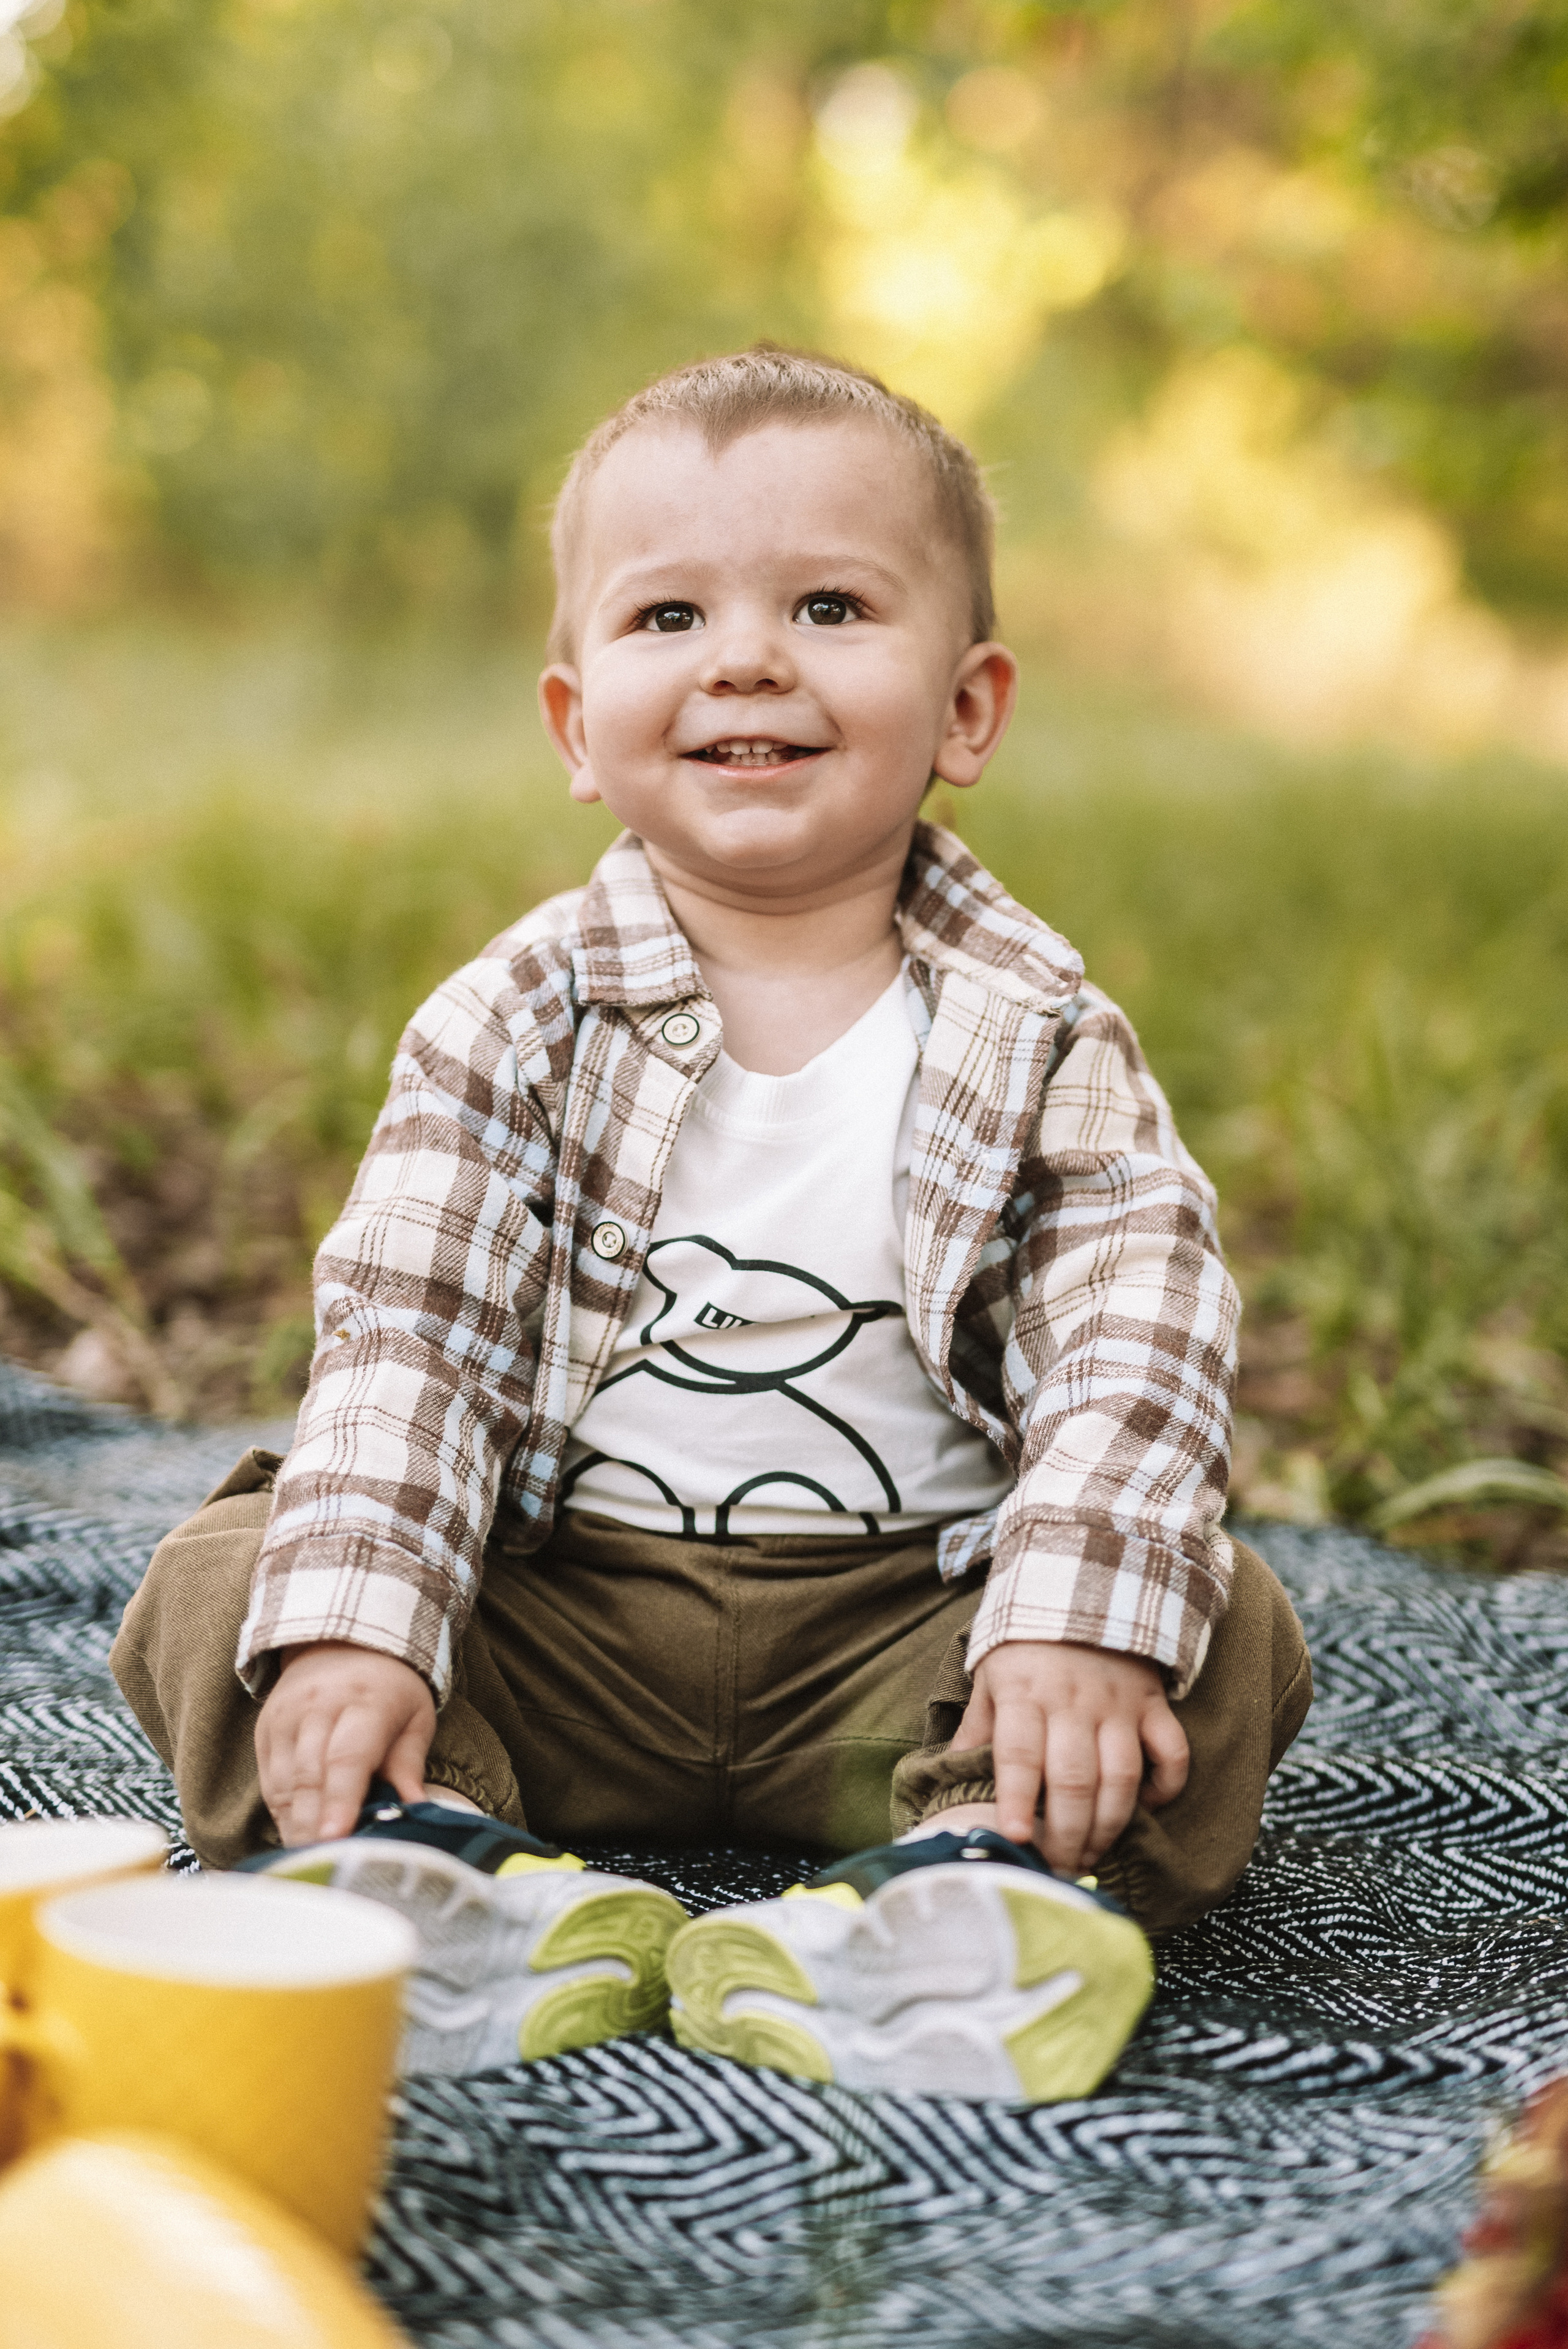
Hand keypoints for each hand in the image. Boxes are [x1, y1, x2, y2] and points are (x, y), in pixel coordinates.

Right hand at [255, 1642, 434, 1847]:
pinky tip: (298, 1837)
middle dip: (315, 1827)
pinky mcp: (266, 1730)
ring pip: (283, 1783)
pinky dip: (283, 1814)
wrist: (344, 1639)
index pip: (348, 1758)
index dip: (340, 1801)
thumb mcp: (416, 1716)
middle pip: (310, 1777)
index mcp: (365, 1701)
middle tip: (325, 1867)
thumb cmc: (390, 1688)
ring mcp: (286, 1718)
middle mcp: (319, 1707)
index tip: (337, 1838)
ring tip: (312, 1863)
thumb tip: (414, 1811)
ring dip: (296, 1827)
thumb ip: (410, 1763)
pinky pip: (269, 1782)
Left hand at [950, 1640, 1187, 1875]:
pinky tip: (1148, 1809)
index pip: (1020, 1754)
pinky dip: (1166, 1786)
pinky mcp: (1152, 1704)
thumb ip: (977, 1726)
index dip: (1018, 1799)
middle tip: (1057, 1870)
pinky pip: (1171, 1751)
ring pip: (1121, 1777)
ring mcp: (1117, 1704)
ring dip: (1107, 1826)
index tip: (1015, 1838)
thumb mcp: (990, 1674)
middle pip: (1073, 1779)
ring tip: (1091, 1857)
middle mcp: (1072, 1701)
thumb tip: (952, 1774)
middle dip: (1066, 1835)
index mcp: (1024, 1693)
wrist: (1083, 1582)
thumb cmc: (1026, 1641)